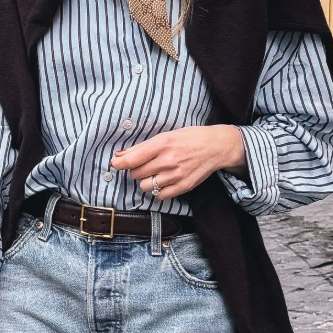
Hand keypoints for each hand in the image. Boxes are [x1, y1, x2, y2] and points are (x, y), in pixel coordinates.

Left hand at [111, 124, 245, 201]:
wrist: (216, 146)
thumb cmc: (189, 138)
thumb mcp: (166, 136)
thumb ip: (142, 147)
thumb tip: (120, 155)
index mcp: (162, 144)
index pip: (132, 159)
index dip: (120, 163)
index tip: (116, 163)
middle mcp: (168, 160)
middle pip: (136, 174)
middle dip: (136, 170)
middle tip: (144, 165)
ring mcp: (176, 175)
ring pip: (145, 187)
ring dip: (146, 181)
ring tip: (155, 174)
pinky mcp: (184, 186)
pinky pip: (160, 196)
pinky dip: (157, 191)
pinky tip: (163, 182)